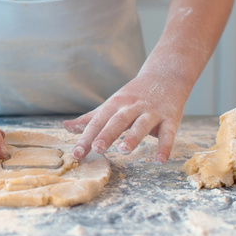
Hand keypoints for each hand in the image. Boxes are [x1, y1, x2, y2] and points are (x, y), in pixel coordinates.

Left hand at [63, 71, 188, 163]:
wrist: (166, 75)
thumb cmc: (133, 95)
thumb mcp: (111, 104)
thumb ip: (90, 119)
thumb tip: (66, 127)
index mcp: (115, 104)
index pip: (98, 122)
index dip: (86, 137)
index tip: (77, 154)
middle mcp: (132, 107)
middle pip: (118, 120)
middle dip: (107, 134)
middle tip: (97, 148)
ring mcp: (151, 112)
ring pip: (141, 125)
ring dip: (133, 137)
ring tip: (123, 150)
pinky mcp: (170, 118)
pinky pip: (168, 134)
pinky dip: (164, 147)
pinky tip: (159, 161)